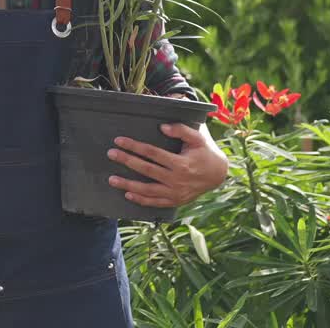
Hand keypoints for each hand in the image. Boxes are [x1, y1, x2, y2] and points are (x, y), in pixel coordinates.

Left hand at [106, 122, 228, 207]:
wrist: (218, 175)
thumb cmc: (205, 152)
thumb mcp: (198, 138)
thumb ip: (182, 130)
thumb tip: (162, 127)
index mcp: (181, 163)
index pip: (152, 153)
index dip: (135, 146)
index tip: (119, 141)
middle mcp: (177, 180)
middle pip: (147, 170)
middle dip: (127, 161)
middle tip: (110, 154)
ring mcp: (175, 193)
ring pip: (148, 190)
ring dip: (128, 185)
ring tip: (111, 179)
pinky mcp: (175, 201)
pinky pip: (155, 202)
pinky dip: (141, 200)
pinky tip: (127, 195)